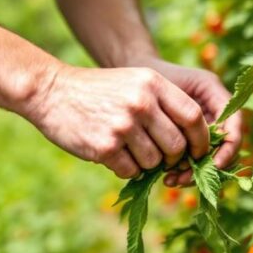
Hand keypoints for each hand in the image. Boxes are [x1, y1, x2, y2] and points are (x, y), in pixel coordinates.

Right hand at [26, 65, 209, 177]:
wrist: (51, 91)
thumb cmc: (99, 90)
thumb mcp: (135, 81)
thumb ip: (164, 104)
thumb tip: (193, 141)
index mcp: (153, 84)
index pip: (193, 116)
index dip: (201, 138)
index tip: (198, 150)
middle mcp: (141, 102)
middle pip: (177, 145)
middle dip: (173, 158)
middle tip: (161, 157)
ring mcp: (123, 125)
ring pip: (154, 161)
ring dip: (146, 164)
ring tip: (129, 150)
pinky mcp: (104, 146)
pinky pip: (130, 171)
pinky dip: (125, 169)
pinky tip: (112, 154)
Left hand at [129, 57, 242, 185]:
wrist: (136, 78)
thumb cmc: (154, 79)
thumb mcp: (173, 90)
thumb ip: (190, 113)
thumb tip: (202, 148)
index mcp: (217, 97)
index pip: (234, 127)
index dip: (229, 148)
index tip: (215, 164)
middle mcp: (215, 115)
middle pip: (224, 149)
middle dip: (208, 167)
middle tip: (185, 178)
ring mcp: (203, 129)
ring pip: (209, 160)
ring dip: (194, 174)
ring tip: (172, 179)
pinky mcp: (188, 142)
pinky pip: (192, 162)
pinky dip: (183, 172)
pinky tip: (167, 177)